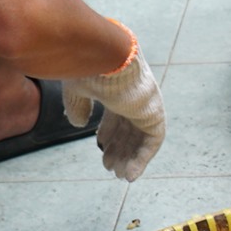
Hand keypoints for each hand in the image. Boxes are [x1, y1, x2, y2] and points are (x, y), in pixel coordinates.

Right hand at [64, 47, 165, 181]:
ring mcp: (146, 104)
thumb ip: (77, 105)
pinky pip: (154, 141)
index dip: (109, 133)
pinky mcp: (154, 113)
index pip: (118, 114)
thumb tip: (77, 123)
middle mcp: (135, 96)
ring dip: (131, 157)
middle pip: (130, 128)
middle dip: (120, 149)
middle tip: (110, 167)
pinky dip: (143, 158)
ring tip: (120, 175)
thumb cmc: (88, 66)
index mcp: (119, 87)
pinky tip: (130, 174)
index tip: (101, 148)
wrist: (102, 55)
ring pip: (142, 137)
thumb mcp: (77, 89)